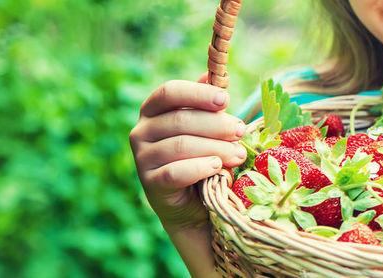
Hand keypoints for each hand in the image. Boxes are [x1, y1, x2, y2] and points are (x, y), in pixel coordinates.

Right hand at [130, 73, 247, 231]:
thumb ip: (208, 104)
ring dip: (216, 148)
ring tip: (239, 154)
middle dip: (217, 125)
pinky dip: (200, 168)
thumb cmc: (202, 157)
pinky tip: (218, 167)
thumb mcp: (207, 129)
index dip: (197, 93)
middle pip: (180, 119)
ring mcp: (142, 158)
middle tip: (241, 132)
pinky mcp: (150, 183)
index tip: (225, 99)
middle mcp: (141, 131)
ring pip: (181, 146)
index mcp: (153, 110)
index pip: (169, 92)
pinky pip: (175, 172)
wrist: (194, 204)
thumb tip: (215, 75)